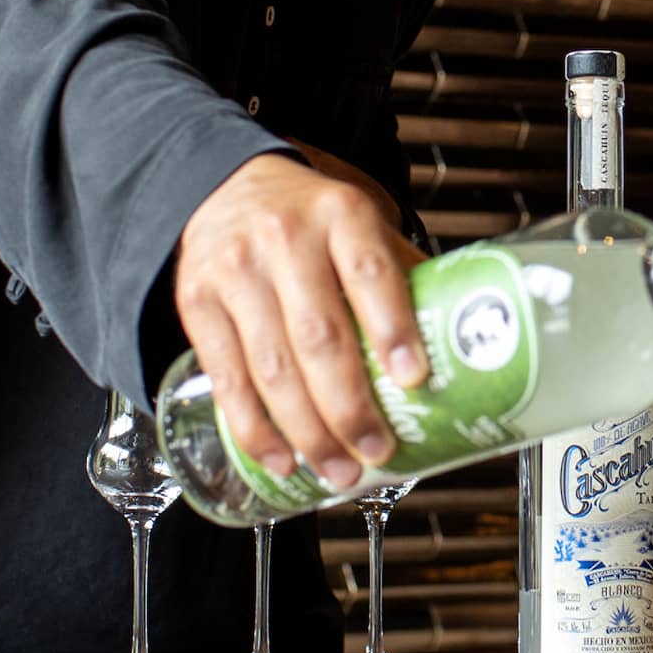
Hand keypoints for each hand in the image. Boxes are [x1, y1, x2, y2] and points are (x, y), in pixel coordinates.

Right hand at [173, 153, 426, 488]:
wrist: (222, 182)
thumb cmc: (309, 215)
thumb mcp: (359, 221)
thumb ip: (399, 272)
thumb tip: (456, 341)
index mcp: (340, 213)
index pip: (369, 272)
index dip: (393, 328)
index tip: (414, 379)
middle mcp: (285, 239)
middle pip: (318, 334)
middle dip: (349, 405)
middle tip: (378, 450)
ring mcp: (236, 271)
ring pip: (272, 366)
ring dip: (307, 431)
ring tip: (339, 470)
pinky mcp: (196, 303)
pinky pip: (228, 377)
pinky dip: (255, 427)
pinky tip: (283, 458)